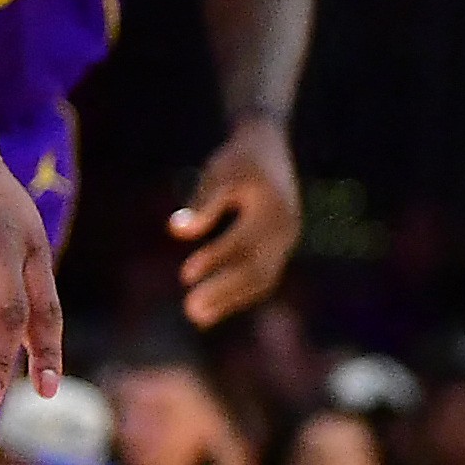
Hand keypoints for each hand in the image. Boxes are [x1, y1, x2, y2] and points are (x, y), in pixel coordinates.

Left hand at [172, 115, 301, 325]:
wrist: (269, 147)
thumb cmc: (239, 159)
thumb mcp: (219, 172)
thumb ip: (202, 202)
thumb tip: (177, 231)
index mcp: (273, 211)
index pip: (244, 243)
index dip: (216, 259)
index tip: (184, 275)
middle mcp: (285, 231)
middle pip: (256, 270)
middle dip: (223, 291)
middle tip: (189, 310)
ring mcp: (286, 242)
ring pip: (261, 280)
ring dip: (229, 299)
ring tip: (196, 317)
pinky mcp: (280, 248)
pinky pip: (263, 278)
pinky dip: (238, 293)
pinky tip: (213, 305)